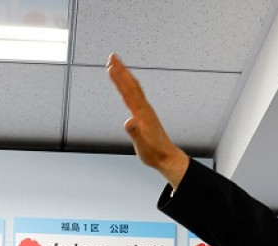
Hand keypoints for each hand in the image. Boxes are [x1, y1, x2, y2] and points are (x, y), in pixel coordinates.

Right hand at [106, 53, 189, 188]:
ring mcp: (146, 110)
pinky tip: (128, 84)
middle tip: (112, 56)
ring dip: (126, 74)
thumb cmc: (154, 153)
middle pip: (131, 84)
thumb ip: (135, 133)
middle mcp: (145, 108)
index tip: (110, 66)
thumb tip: (128, 122)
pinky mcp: (146, 114)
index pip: (127, 92)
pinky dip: (130, 85)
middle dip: (121, 70)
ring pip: (135, 87)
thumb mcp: (142, 145)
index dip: (118, 78)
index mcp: (141, 113)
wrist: (167, 157)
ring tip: (117, 65)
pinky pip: (137, 94)